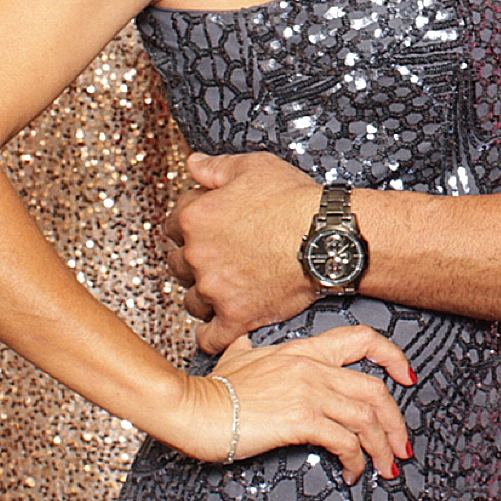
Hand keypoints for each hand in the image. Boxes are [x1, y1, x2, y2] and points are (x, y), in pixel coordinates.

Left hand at [163, 152, 325, 352]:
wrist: (327, 237)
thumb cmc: (294, 200)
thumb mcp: (254, 167)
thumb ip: (215, 167)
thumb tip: (192, 163)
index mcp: (196, 218)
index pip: (173, 224)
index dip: (191, 224)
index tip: (208, 227)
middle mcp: (198, 255)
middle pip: (178, 264)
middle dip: (194, 260)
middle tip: (219, 256)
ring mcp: (215, 289)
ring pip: (192, 300)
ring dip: (203, 295)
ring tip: (225, 288)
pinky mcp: (236, 317)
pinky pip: (210, 337)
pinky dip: (212, 335)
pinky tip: (220, 326)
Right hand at [173, 326, 415, 481]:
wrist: (193, 408)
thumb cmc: (212, 389)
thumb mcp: (236, 357)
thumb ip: (249, 349)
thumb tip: (246, 342)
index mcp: (304, 350)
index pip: (363, 339)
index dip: (393, 357)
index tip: (407, 378)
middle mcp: (313, 367)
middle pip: (376, 390)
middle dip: (397, 422)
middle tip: (402, 446)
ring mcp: (309, 391)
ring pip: (367, 418)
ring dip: (383, 447)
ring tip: (386, 467)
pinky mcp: (301, 419)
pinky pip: (345, 440)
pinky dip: (357, 460)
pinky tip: (352, 472)